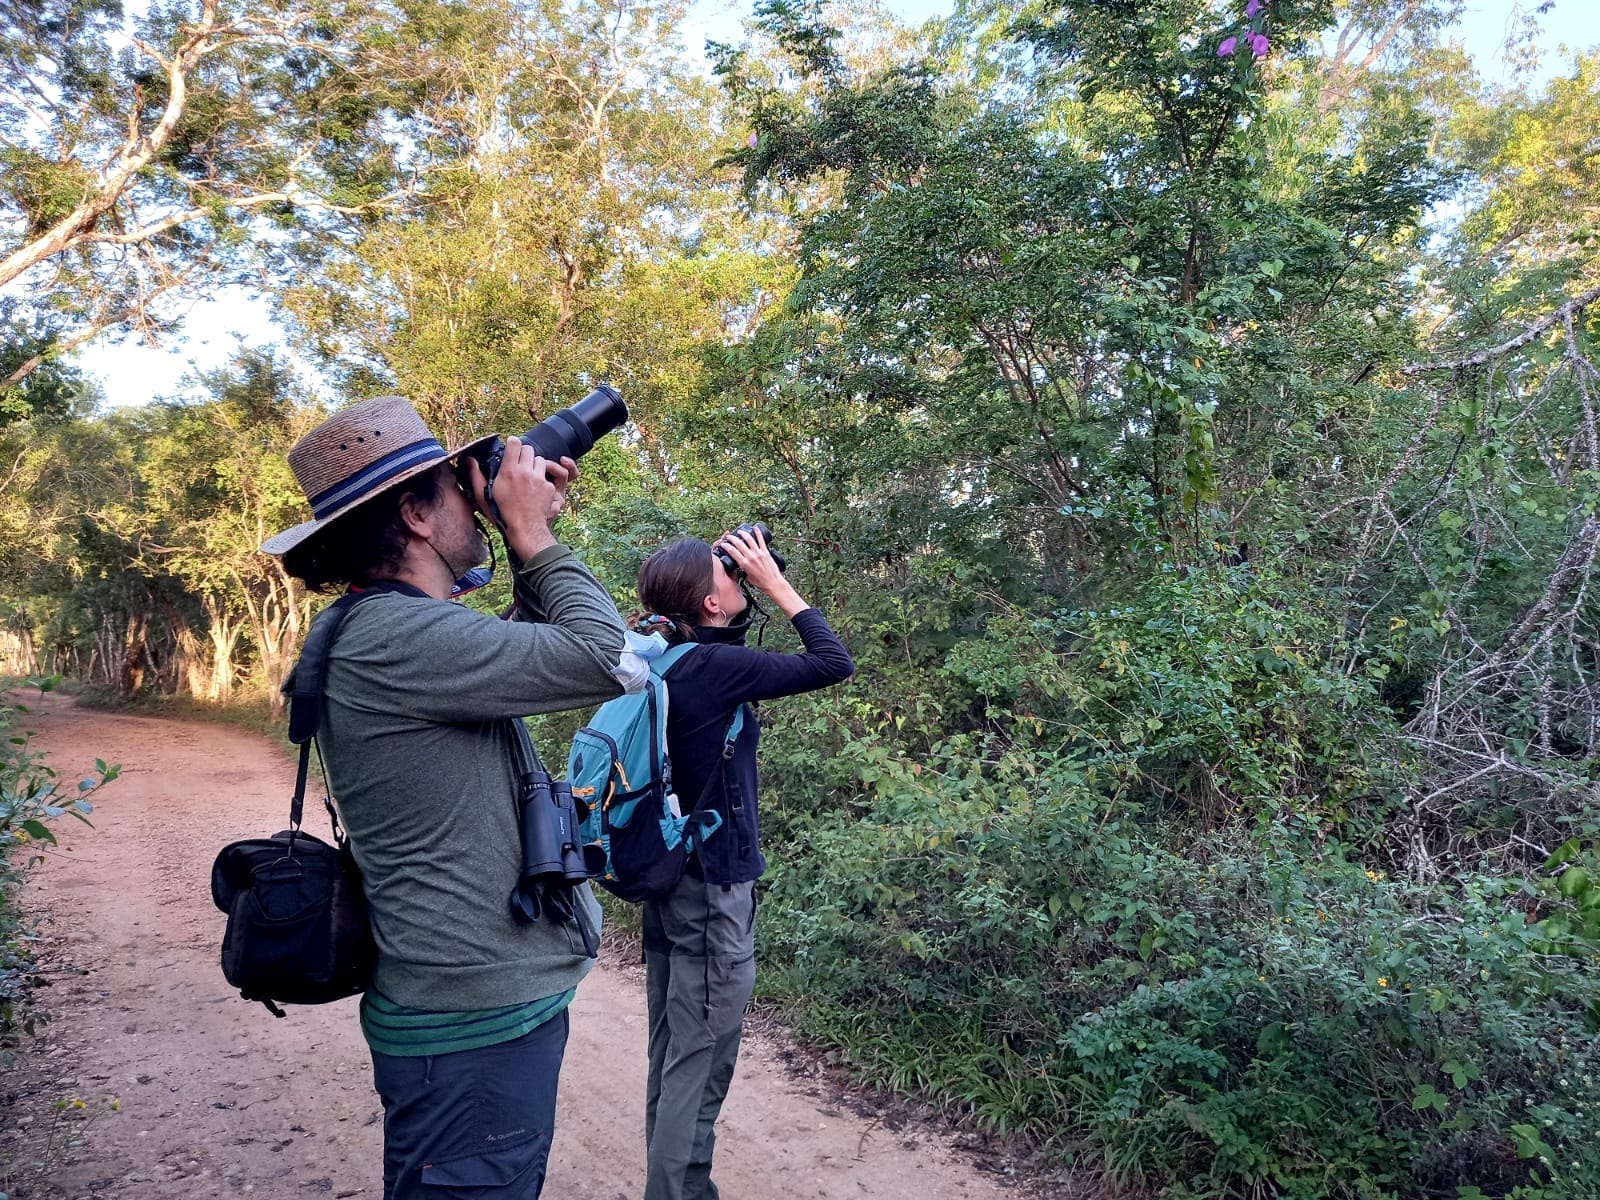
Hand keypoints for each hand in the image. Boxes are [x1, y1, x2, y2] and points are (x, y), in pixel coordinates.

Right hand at [468, 438, 578, 559]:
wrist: (524, 528)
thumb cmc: (501, 513)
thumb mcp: (483, 495)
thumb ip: (475, 475)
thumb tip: (470, 460)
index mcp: (508, 471)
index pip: (515, 443)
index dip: (513, 444)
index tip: (511, 449)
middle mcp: (525, 472)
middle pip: (529, 449)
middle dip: (524, 454)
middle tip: (520, 464)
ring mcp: (539, 479)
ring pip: (540, 460)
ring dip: (534, 465)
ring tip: (528, 476)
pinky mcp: (549, 487)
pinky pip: (547, 476)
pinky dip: (542, 480)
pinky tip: (535, 490)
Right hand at [717, 526, 807, 617]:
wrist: (773, 583)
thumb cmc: (761, 582)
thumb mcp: (747, 576)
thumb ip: (744, 569)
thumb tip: (742, 564)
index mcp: (744, 564)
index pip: (732, 551)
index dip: (726, 546)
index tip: (723, 543)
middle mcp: (750, 557)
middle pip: (738, 543)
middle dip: (732, 538)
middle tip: (729, 536)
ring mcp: (759, 553)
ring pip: (749, 539)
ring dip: (743, 533)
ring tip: (740, 531)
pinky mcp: (766, 552)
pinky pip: (761, 540)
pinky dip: (758, 533)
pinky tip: (755, 528)